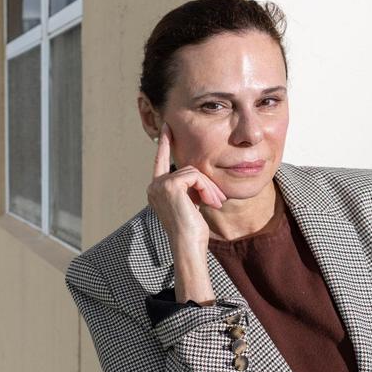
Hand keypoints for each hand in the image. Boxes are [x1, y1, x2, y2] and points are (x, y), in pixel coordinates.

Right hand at [146, 123, 226, 257]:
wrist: (188, 244)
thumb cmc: (192, 230)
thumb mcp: (190, 204)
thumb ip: (189, 188)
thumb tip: (196, 175)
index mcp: (157, 190)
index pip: (161, 161)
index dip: (165, 143)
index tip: (167, 126)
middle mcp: (154, 186)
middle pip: (186, 169)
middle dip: (205, 184)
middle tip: (217, 200)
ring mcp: (159, 185)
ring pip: (193, 172)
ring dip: (208, 188)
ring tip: (214, 204)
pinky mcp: (170, 185)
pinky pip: (195, 176)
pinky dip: (206, 188)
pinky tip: (208, 203)